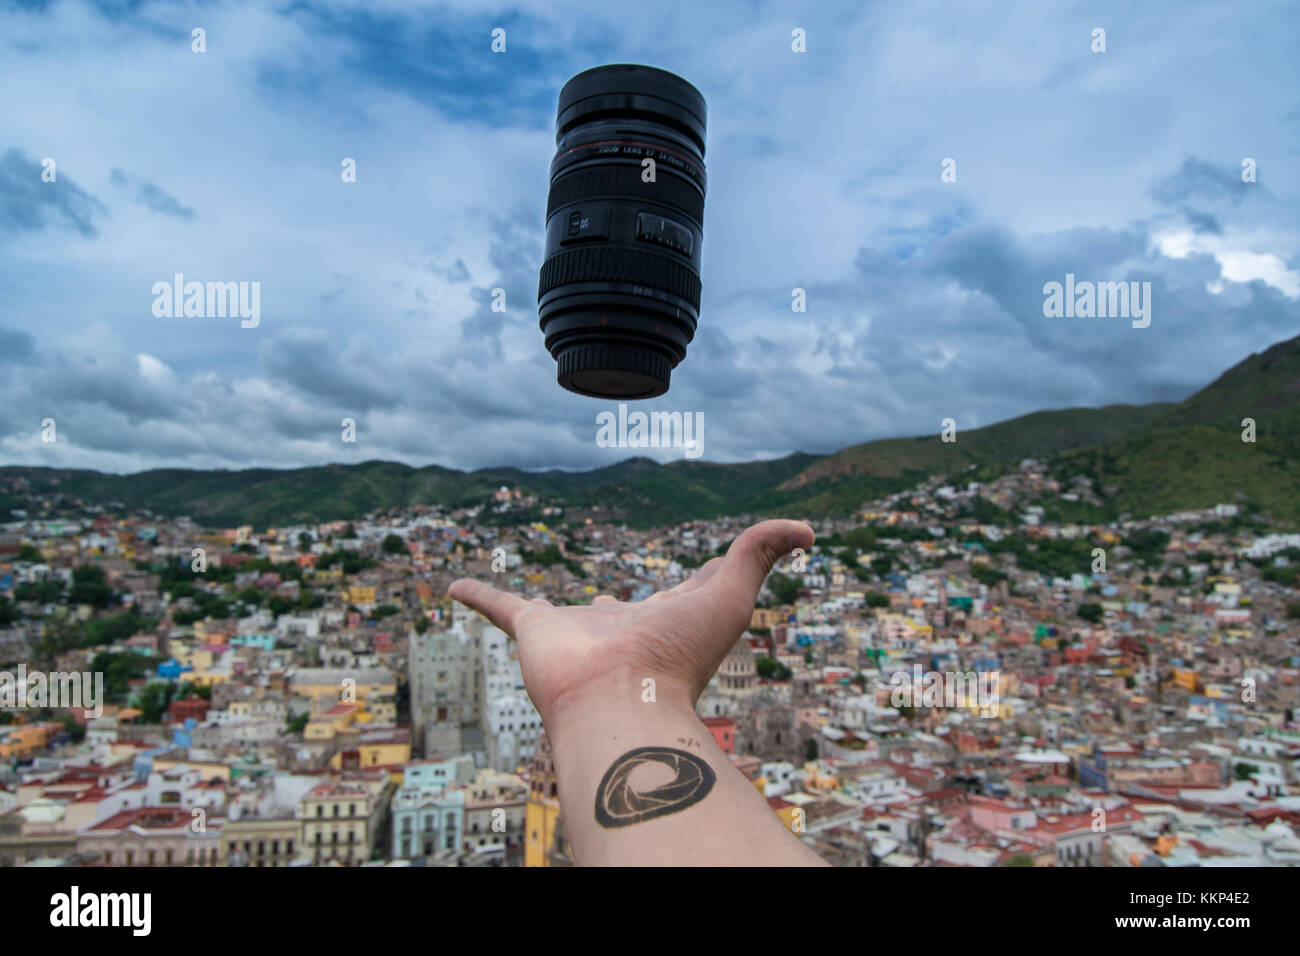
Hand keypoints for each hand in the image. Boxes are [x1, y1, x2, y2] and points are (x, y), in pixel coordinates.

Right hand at [447, 518, 813, 726]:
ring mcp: (575, 632)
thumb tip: (809, 529)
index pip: (682, 594)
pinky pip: (500, 606)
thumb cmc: (679, 652)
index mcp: (667, 622)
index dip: (696, 580)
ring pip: (554, 612)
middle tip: (612, 602)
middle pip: (617, 611)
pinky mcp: (534, 629)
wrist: (620, 699)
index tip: (703, 569)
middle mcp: (621, 629)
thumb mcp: (731, 593)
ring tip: (528, 606)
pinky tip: (453, 583)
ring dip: (540, 608)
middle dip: (616, 608)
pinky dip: (478, 593)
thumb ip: (762, 552)